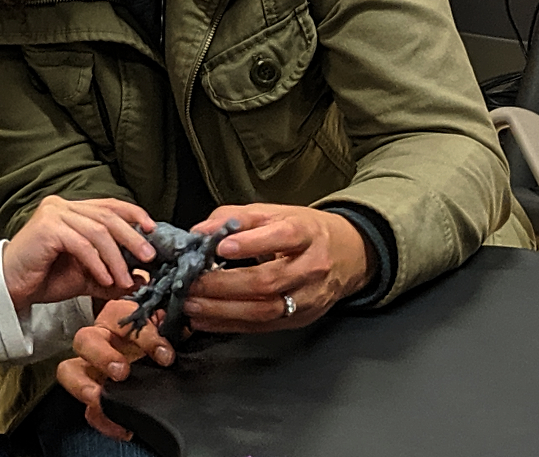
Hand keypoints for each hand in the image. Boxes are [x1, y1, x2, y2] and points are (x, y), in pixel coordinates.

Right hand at [2, 197, 156, 309]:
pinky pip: (82, 244)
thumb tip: (143, 278)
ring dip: (116, 257)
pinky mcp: (47, 228)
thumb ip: (112, 275)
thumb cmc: (44, 278)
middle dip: (133, 237)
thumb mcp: (86, 276)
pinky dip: (98, 263)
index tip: (153, 230)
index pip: (110, 205)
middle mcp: (63, 205)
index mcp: (73, 210)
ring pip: (98, 231)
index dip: (134, 214)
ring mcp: (53, 214)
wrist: (9, 289)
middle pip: (108, 216)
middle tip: (149, 257)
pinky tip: (105, 279)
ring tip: (127, 278)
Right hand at [57, 299, 175, 440]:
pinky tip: (122, 426)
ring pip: (70, 371)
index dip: (146, 337)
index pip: (125, 319)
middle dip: (101, 356)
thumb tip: (187, 328)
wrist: (160, 352)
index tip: (165, 355)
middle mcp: (100, 338)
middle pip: (85, 340)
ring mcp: (91, 366)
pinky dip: (101, 418)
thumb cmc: (160, 333)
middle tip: (121, 372)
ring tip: (100, 399)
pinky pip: (87, 407)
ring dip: (83, 386)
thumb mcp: (168, 324)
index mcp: (119, 316)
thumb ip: (172, 325)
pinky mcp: (94, 393)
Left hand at [184, 204, 374, 331]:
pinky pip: (261, 326)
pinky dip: (229, 324)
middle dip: (224, 284)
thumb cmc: (304, 231)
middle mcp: (312, 267)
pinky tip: (206, 319)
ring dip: (222, 310)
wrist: (346, 254)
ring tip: (192, 304)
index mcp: (307, 233)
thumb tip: (200, 231)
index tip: (221, 247)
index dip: (251, 243)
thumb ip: (234, 218)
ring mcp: (308, 297)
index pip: (283, 237)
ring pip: (264, 309)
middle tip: (192, 283)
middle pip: (268, 280)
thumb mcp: (274, 213)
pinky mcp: (300, 319)